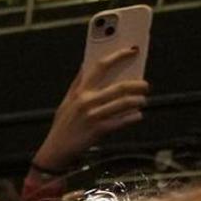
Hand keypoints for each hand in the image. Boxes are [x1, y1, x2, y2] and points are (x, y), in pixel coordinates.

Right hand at [35, 37, 146, 176]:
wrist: (56, 150)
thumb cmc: (63, 125)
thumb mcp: (66, 101)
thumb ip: (77, 83)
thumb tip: (85, 66)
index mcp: (80, 91)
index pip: (100, 66)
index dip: (118, 56)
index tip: (131, 51)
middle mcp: (87, 101)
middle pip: (120, 87)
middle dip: (137, 85)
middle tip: (145, 85)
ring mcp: (93, 116)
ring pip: (124, 103)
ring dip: (138, 101)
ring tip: (142, 101)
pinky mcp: (99, 130)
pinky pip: (122, 121)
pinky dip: (133, 117)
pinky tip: (137, 116)